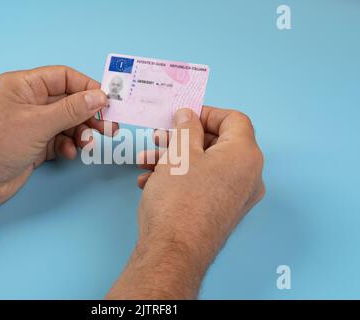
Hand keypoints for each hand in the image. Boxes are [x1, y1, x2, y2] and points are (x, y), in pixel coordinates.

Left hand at [0, 66, 115, 259]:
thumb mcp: (38, 123)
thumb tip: (99, 97)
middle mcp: (29, 103)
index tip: (107, 102)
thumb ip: (71, 110)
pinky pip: (59, 141)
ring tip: (88, 144)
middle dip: (88, 115)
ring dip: (80, 133)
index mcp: (24, 86)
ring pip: (67, 123)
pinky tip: (68, 153)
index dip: (87, 87)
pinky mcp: (34, 146)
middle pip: (69, 102)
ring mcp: (32, 125)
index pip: (64, 78)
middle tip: (108, 127)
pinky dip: (68, 146)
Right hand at [107, 106, 264, 298]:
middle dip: (182, 137)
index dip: (206, 112)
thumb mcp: (179, 153)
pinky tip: (150, 181)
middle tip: (159, 137)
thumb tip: (189, 115)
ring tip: (146, 160)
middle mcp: (249, 176)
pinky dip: (180, 177)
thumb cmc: (178, 198)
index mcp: (246, 155)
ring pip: (206, 165)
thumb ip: (186, 127)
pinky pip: (204, 184)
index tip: (182, 116)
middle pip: (217, 143)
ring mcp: (237, 196)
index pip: (234, 119)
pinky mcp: (222, 211)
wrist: (173, 252)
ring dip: (175, 158)